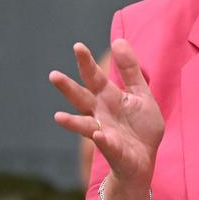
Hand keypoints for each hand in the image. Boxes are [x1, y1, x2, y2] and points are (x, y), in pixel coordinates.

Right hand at [49, 39, 164, 195]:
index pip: (95, 77)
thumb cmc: (139, 126)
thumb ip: (130, 70)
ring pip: (84, 125)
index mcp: (108, 98)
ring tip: (58, 117)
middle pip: (82, 99)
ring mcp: (104, 133)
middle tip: (53, 75)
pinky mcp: (114, 151)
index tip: (77, 46)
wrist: (145, 159)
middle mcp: (100, 115)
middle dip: (68, 89)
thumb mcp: (140, 93)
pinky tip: (97, 133)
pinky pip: (107, 145)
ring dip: (72, 122)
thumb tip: (118, 40)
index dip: (86, 63)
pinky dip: (102, 139)